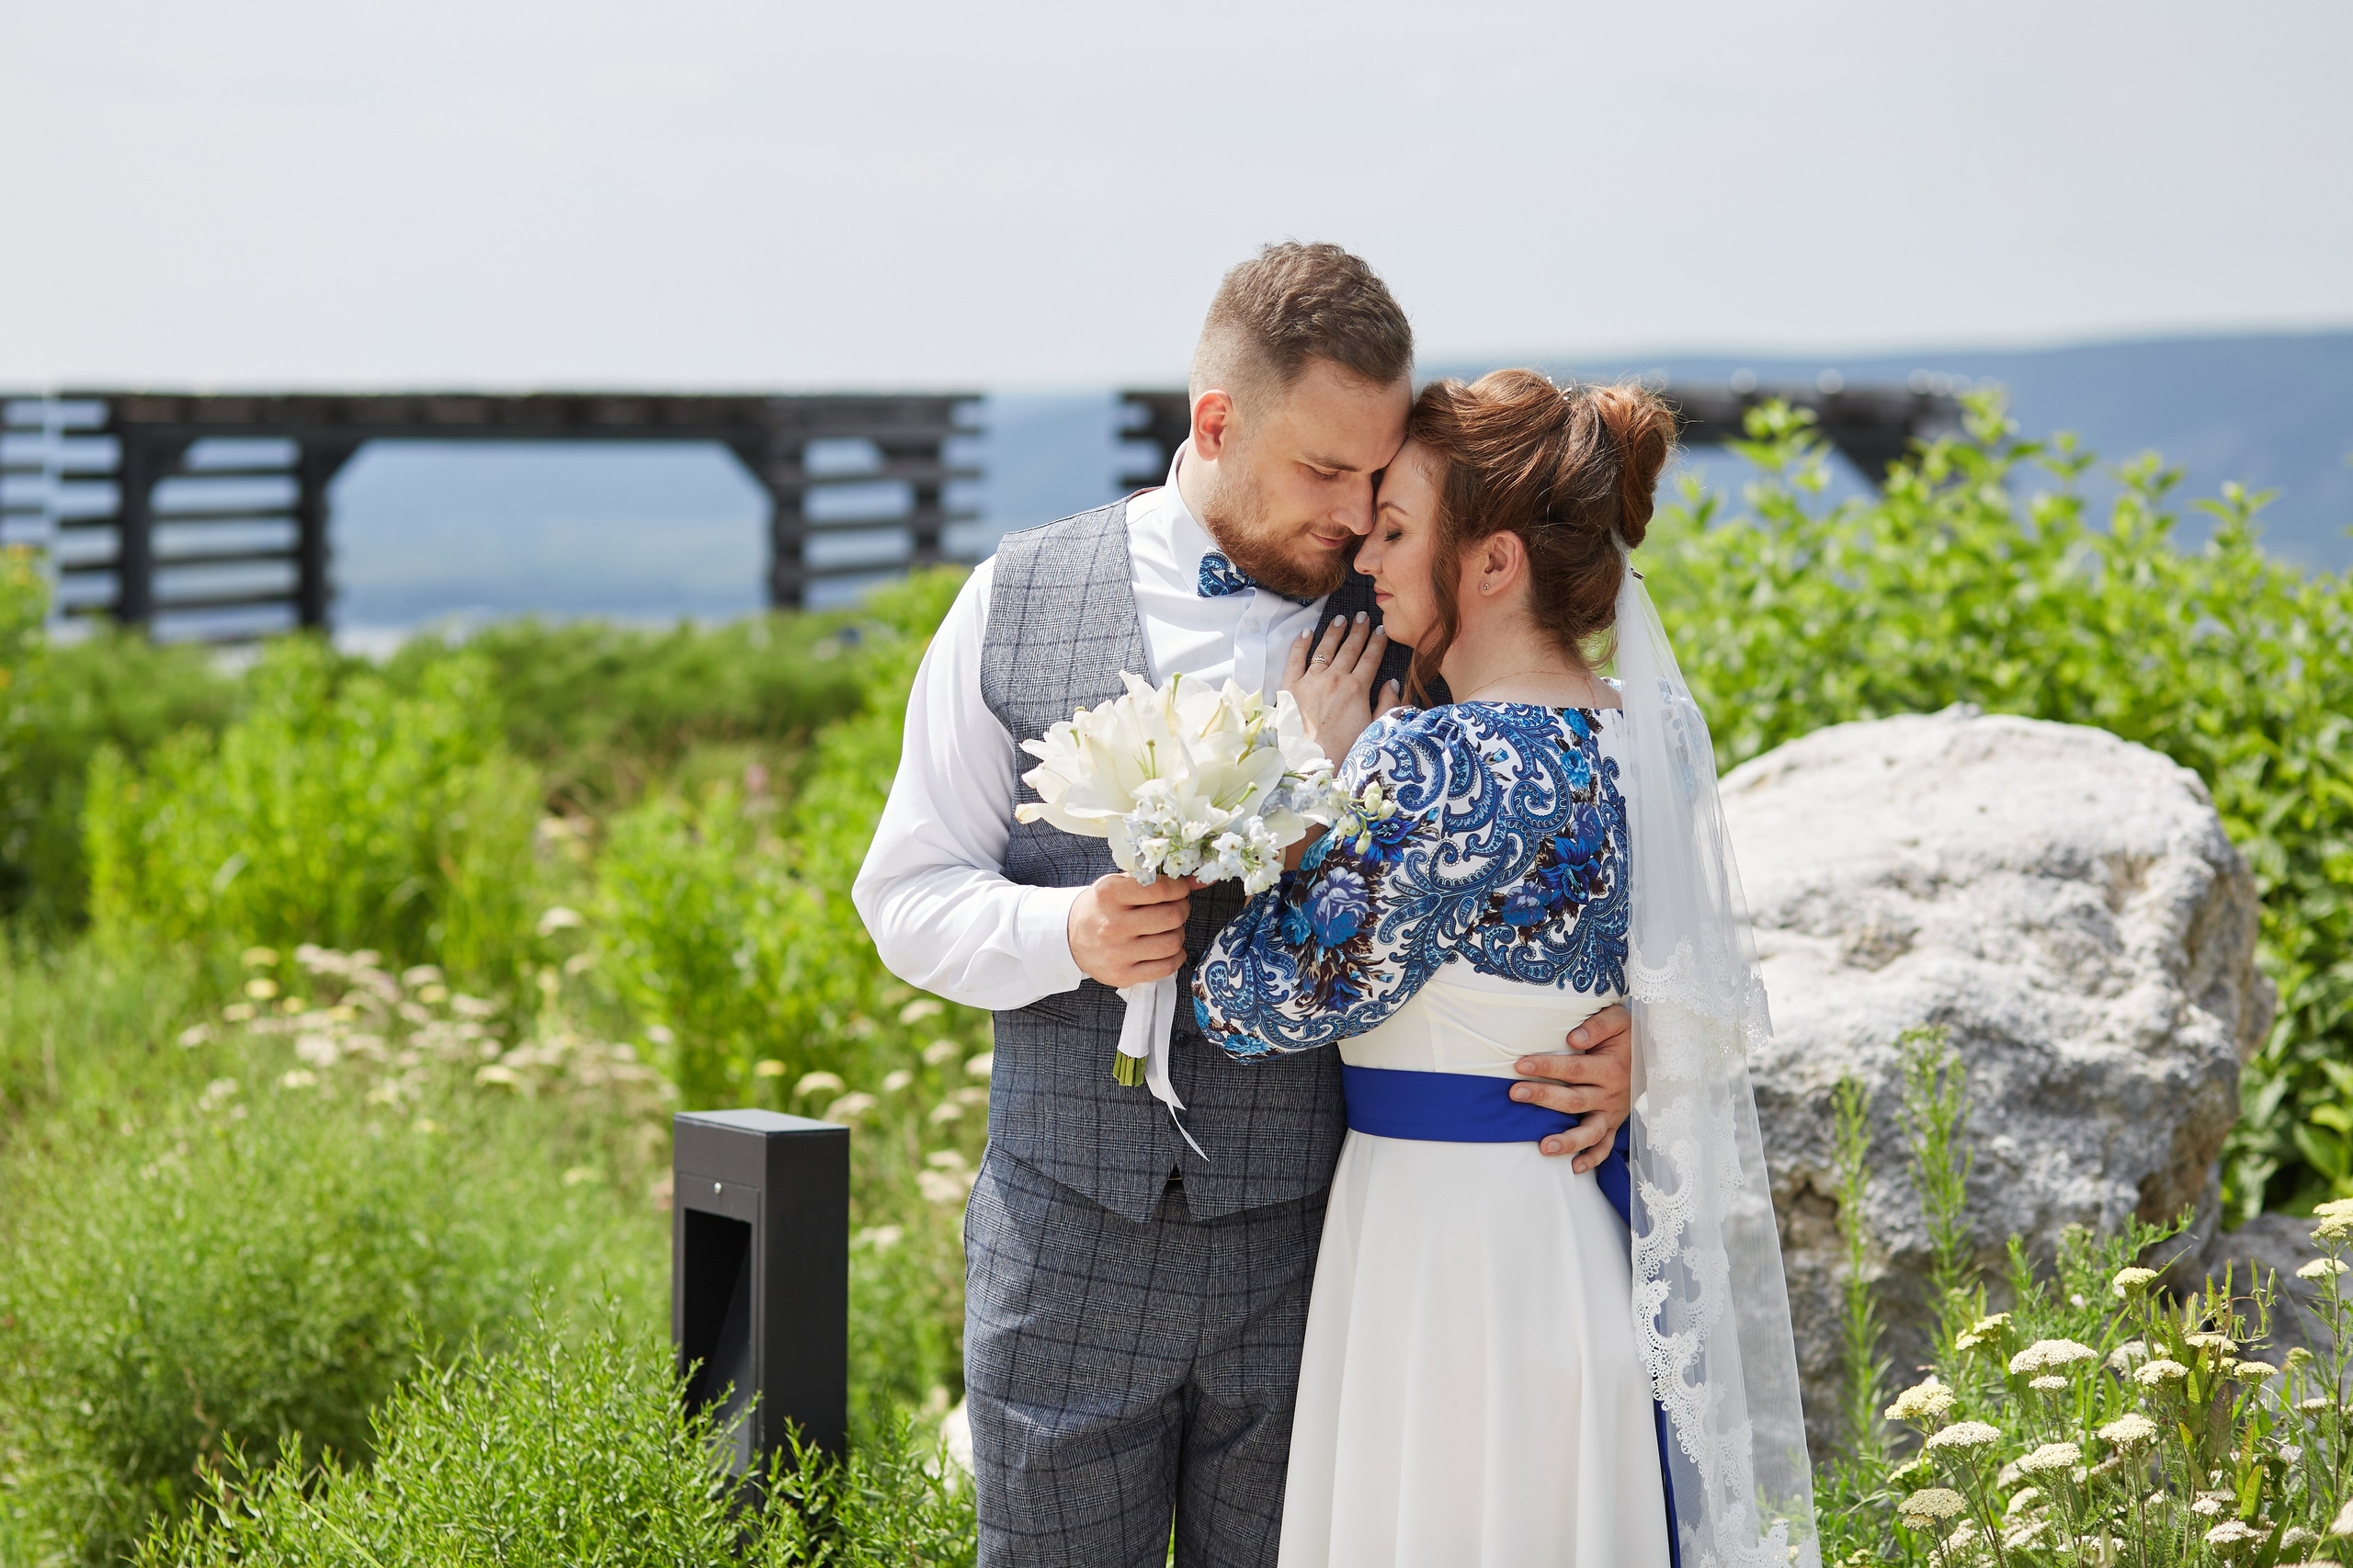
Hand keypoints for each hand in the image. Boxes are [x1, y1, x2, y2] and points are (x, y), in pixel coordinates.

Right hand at [1067, 872, 1191, 988]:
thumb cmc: (1101, 907)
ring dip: (1178, 933)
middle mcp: (1113, 924)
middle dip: (1182, 909)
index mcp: (1110, 894)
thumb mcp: (1119, 884)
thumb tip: (1199, 880)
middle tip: (1175, 908)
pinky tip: (1165, 948)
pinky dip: (1174, 956)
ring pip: (1173, 943)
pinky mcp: (1123, 975)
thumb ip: (1155, 880)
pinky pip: (1166, 967)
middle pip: (1172, 917)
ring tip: (1167, 929)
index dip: (1179, 888)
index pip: (1161, 889)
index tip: (1179, 889)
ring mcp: (1117, 953)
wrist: (1070, 937)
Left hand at [1283, 611, 1396, 761]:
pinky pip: (1295, 658)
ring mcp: (1311, 680)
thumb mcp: (1374, 728)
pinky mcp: (1290, 686)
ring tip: (1341, 619)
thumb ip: (1386, 704)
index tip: (1381, 630)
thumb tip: (1391, 683)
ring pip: (1325, 648)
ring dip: (1334, 632)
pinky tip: (1307, 633)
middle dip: (1358, 630)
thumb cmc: (1345, 750)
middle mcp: (1334, 679)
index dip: (1377, 642)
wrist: (1311, 762)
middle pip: (1349, 648)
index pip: (1370, 658)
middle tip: (1363, 616)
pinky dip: (1300, 644)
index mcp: (1357, 688)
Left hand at [1509, 1004, 1631, 1171]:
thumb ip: (1598, 1024)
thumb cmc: (1627, 1036)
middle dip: (1543, 1097)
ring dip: (1568, 1141)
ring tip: (1544, 1147)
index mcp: (1611, 1068)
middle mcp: (1612, 1094)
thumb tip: (1573, 1037)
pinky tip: (1575, 1168)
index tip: (1521, 1065)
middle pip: (1574, 1100)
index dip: (1546, 1066)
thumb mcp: (1619, 1020)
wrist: (1654, 1054)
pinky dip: (1592, 1158)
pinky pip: (1605, 1146)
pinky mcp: (1614, 1124)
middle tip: (1515, 1093)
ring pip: (1590, 1132)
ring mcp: (1612, 1113)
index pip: (1573, 1069)